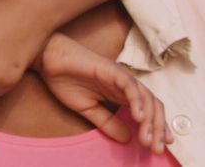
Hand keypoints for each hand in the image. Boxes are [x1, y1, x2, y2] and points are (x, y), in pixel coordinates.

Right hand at [38, 33, 172, 153]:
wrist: (48, 60)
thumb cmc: (65, 80)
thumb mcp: (87, 109)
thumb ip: (107, 122)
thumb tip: (127, 139)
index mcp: (122, 95)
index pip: (148, 112)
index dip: (157, 129)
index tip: (159, 147)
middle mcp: (126, 86)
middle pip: (153, 107)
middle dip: (158, 129)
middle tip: (156, 148)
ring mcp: (121, 77)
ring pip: (146, 98)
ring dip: (151, 120)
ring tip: (148, 138)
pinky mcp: (113, 70)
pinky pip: (130, 87)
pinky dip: (137, 101)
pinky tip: (138, 117)